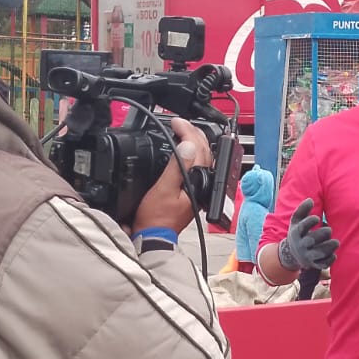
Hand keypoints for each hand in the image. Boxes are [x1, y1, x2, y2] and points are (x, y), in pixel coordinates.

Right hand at [132, 118, 212, 234]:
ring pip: (202, 158)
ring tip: (183, 131)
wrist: (154, 236)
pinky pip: (195, 167)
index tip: (176, 122)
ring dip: (194, 142)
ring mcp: (197, 188)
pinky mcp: (190, 192)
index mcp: (198, 182)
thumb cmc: (157, 218)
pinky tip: (183, 151)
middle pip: (204, 151)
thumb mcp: (164, 189)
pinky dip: (190, 154)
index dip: (188, 131)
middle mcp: (201, 184)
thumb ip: (177, 167)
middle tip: (180, 123)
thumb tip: (187, 145)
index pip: (198, 149)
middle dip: (193, 133)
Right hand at [277, 198, 338, 270]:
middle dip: (323, 234)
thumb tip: (310, 200)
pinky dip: (330, 259)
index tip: (317, 218)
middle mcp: (301, 245)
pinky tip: (333, 254)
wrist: (291, 254)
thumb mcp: (297, 221)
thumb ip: (302, 209)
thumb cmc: (299, 232)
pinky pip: (322, 264)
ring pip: (319, 253)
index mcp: (296, 233)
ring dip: (329, 247)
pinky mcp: (313, 264)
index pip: (301, 228)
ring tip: (336, 242)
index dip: (309, 222)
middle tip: (328, 230)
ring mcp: (307, 256)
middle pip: (312, 240)